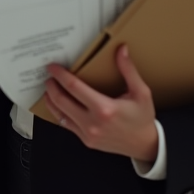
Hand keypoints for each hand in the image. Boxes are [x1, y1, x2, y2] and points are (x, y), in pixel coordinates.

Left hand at [41, 45, 158, 161]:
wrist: (145, 145)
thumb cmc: (142, 118)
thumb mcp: (141, 92)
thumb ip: (128, 69)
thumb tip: (122, 49)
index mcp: (105, 108)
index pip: (74, 87)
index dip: (60, 75)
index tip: (53, 67)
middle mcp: (93, 122)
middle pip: (61, 100)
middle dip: (52, 86)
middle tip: (49, 76)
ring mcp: (87, 133)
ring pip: (59, 114)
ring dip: (51, 100)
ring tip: (49, 89)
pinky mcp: (86, 140)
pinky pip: (65, 125)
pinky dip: (58, 113)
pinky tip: (58, 104)